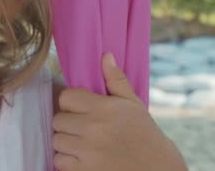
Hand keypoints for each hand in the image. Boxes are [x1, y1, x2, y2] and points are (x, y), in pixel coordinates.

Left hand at [52, 53, 187, 170]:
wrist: (158, 169)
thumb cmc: (144, 134)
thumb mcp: (133, 105)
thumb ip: (116, 80)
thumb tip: (105, 56)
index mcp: (103, 108)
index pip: (65, 97)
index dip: (71, 103)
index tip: (81, 109)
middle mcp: (93, 128)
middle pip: (58, 120)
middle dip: (68, 123)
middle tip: (83, 128)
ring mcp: (87, 151)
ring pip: (56, 140)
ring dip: (66, 142)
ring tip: (83, 143)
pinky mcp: (84, 170)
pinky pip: (59, 160)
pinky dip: (66, 160)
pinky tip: (81, 157)